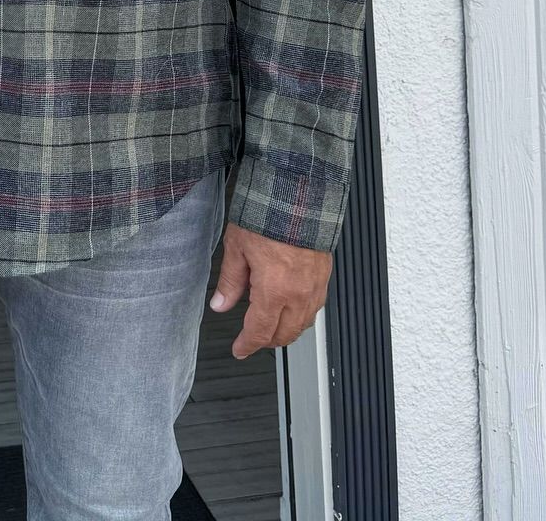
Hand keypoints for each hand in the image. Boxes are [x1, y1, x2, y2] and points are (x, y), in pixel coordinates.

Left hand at [207, 222, 331, 358]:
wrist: (299, 195)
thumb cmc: (267, 215)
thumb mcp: (237, 246)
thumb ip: (230, 280)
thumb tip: (220, 303)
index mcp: (274, 290)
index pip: (260, 332)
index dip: (247, 345)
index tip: (239, 350)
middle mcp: (298, 294)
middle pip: (284, 335)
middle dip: (266, 341)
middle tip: (251, 338)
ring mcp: (315, 287)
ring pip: (303, 325)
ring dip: (286, 330)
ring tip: (269, 323)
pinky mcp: (325, 276)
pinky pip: (315, 308)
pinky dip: (301, 315)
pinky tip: (290, 306)